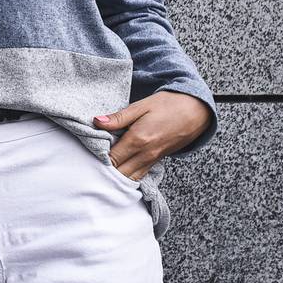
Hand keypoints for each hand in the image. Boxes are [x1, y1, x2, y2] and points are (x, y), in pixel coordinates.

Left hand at [94, 91, 211, 179]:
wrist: (196, 110)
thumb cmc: (167, 105)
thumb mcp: (141, 106)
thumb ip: (118, 117)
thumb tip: (96, 122)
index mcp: (138, 140)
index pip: (111, 159)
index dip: (97, 159)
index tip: (87, 154)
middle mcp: (146, 154)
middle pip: (119, 173)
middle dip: (103, 171)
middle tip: (90, 164)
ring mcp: (153, 160)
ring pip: (130, 178)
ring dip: (115, 176)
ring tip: (101, 169)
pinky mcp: (158, 161)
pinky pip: (140, 175)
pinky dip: (128, 175)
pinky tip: (118, 170)